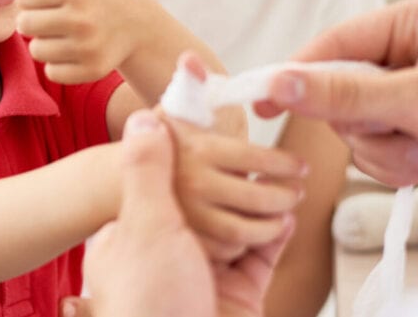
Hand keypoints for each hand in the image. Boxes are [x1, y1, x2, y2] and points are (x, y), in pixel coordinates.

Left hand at [16, 0, 147, 83]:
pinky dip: (60, 63)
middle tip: (56, 15)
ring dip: (47, 43)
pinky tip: (76, 49)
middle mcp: (80, 17)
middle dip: (36, 21)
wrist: (139, 27)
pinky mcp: (90, 69)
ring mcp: (86, 46)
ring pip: (36, 50)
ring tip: (67, 31)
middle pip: (24, 26)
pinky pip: (51, 70)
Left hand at [64, 110, 296, 316]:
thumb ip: (147, 172)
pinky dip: (275, 233)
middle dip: (231, 178)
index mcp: (129, 238)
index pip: (155, 183)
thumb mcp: (143, 227)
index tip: (208, 126)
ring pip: (234, 226)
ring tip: (284, 176)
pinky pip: (258, 256)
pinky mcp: (235, 295)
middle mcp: (163, 254)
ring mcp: (199, 275)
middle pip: (200, 203)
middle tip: (259, 149)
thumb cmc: (149, 306)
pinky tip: (288, 211)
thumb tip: (142, 119)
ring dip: (262, 203)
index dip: (182, 156)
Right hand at [256, 0, 417, 184]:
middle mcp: (409, 57)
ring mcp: (410, 97)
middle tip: (395, 131)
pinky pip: (374, 151)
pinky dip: (394, 166)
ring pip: (354, 128)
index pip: (334, 44)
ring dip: (383, 151)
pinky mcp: (414, 132)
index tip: (262, 97)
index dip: (297, 73)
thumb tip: (281, 83)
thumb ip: (345, 92)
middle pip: (337, 90)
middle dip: (363, 124)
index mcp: (414, 24)